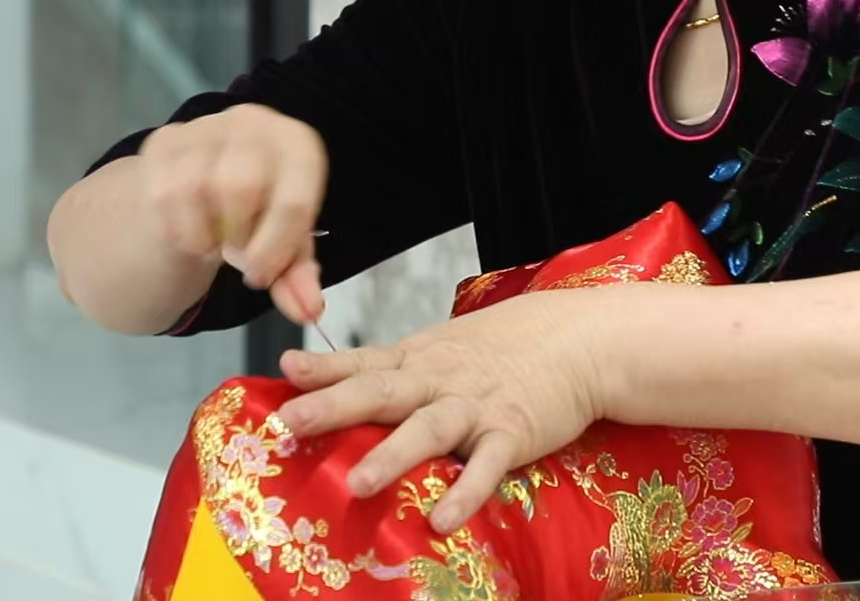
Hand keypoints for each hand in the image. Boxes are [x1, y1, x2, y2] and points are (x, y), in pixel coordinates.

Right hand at [138, 103, 327, 323]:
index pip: (293, 202)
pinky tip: (189, 230)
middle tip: (236, 253)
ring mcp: (207, 126)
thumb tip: (308, 310)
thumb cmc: (261, 211)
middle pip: (240, 188)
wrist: (210, 178)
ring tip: (213, 240)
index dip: (276, 252)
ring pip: (194, 188)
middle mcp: (254, 123)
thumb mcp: (285, 241)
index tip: (260, 277)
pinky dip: (174, 227)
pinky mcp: (166, 140)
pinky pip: (162, 192)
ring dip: (202, 232)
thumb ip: (297, 276)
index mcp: (297, 146)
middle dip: (237, 237)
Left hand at [271, 288, 615, 533]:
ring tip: (357, 483)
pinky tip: (442, 519)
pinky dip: (465, 492)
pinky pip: (486, 466)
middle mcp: (439, 380)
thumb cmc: (501, 348)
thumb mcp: (440, 348)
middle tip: (293, 422)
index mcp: (417, 359)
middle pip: (381, 391)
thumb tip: (328, 383)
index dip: (324, 370)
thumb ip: (391, 369)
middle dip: (334, 406)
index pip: (363, 362)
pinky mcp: (512, 433)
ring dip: (392, 455)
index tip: (284, 374)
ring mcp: (475, 406)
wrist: (575, 339)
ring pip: (428, 429)